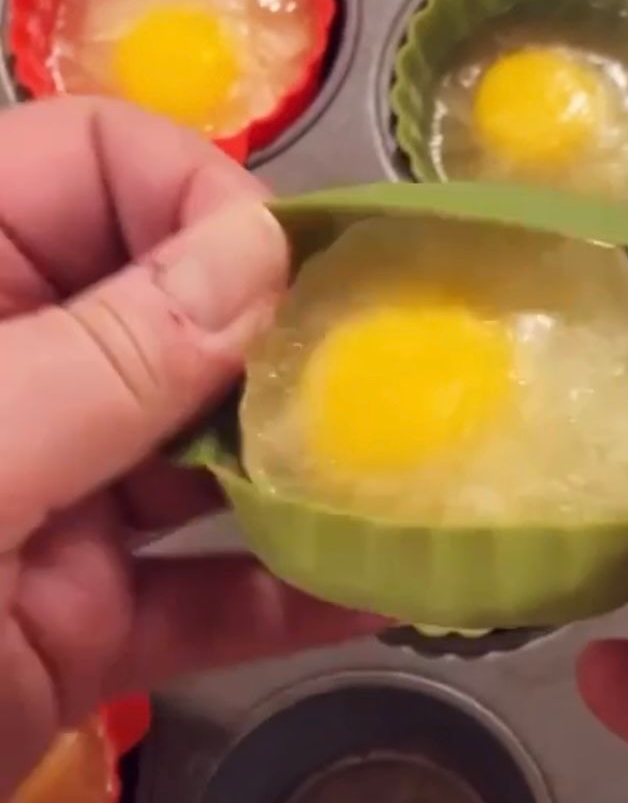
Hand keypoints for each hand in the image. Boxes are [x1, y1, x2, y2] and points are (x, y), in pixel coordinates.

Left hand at [0, 97, 381, 800]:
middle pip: (166, 313)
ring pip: (196, 462)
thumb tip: (254, 259)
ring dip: (303, 472)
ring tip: (414, 478)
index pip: (87, 168)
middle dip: (280, 342)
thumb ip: (100, 363)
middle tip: (395, 384)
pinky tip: (378, 593)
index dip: (195, 201)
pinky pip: (198, 599)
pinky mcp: (74, 634)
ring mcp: (35, 515)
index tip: (290, 289)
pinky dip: (285, 599)